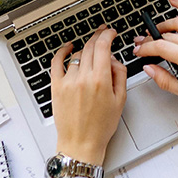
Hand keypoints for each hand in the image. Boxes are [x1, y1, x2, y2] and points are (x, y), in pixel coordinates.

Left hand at [50, 27, 126, 164]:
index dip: (108, 34)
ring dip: (86, 49)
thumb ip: (120, 74)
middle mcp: (83, 78)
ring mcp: (68, 82)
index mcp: (100, 80)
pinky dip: (62, 51)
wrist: (81, 144)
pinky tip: (68, 47)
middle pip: (90, 46)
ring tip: (91, 51)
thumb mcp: (120, 100)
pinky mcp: (56, 87)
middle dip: (98, 36)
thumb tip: (114, 59)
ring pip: (77, 54)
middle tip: (103, 33)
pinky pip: (57, 62)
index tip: (111, 32)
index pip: (103, 46)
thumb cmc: (100, 127)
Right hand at [132, 0, 177, 105]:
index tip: (138, 50)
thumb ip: (166, 81)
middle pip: (167, 36)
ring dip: (163, 25)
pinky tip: (174, 0)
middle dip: (150, 39)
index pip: (160, 48)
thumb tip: (150, 70)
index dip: (145, 48)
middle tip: (142, 43)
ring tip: (153, 30)